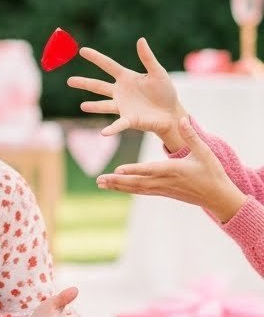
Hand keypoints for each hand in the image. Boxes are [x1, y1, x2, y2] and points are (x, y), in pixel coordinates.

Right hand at [67, 37, 187, 150]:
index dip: (95, 58)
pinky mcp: (129, 119)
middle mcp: (121, 92)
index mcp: (126, 78)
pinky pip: (118, 124)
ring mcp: (123, 106)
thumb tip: (140, 40)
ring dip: (92, 106)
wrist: (172, 112)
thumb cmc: (165, 92)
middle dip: (83, 83)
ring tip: (82, 106)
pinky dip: (111, 129)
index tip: (82, 50)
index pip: (108, 65)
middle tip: (68, 80)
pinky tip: (103, 132)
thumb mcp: (158, 72)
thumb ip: (147, 58)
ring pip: (103, 105)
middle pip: (98, 86)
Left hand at [97, 118, 246, 222]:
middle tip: (98, 179)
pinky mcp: (163, 193)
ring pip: (136, 188)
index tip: (117, 170)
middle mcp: (164, 182)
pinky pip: (142, 191)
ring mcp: (162, 189)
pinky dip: (128, 189)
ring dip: (117, 186)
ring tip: (100, 183)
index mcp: (173, 170)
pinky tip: (116, 187)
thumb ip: (191, 136)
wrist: (218, 197)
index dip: (133, 170)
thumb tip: (181, 119)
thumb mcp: (204, 152)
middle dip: (117, 181)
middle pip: (136, 182)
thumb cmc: (212, 173)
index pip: (149, 170)